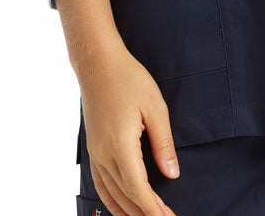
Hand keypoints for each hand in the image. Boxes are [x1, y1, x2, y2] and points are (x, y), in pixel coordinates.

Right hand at [77, 43, 179, 215]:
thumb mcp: (155, 107)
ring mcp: (95, 152)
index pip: (137, 188)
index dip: (152, 208)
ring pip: (110, 193)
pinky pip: (100, 182)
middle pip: (124, 195)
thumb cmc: (128, 79)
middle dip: (145, 212)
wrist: (98, 63)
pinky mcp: (92, 147)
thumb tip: (172, 173)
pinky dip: (110, 199)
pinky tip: (120, 205)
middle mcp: (103, 154)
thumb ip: (163, 143)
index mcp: (120, 145)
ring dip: (127, 210)